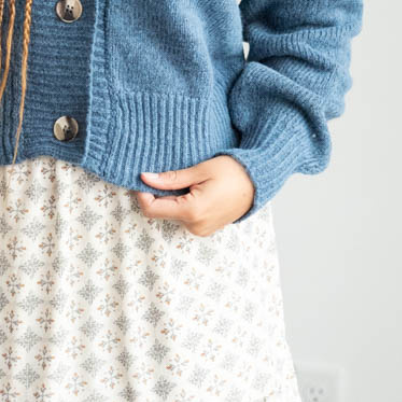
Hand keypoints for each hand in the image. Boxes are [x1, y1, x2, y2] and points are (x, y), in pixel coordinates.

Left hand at [135, 156, 254, 234]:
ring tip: (187, 182)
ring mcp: (200, 230)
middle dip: (158, 195)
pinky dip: (182, 205)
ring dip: (172, 199)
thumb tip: (145, 178)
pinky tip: (194, 191)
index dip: (142, 194)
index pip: (152, 209)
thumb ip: (171, 178)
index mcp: (192, 211)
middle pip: (161, 212)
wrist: (259, 182)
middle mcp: (195, 226)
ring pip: (172, 214)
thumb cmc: (233, 172)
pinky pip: (184, 218)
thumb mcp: (200, 170)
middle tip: (166, 175)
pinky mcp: (205, 229)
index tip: (143, 178)